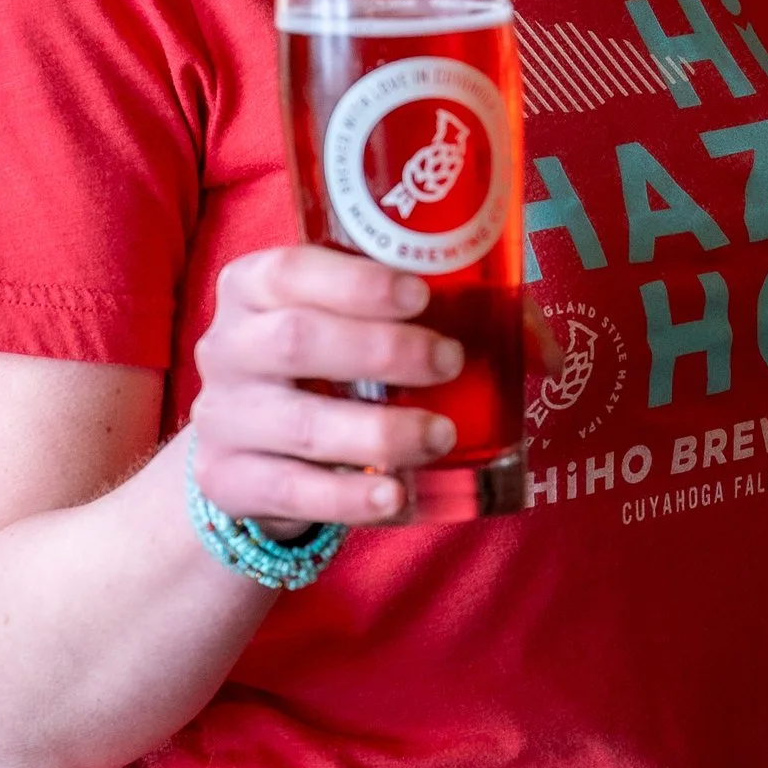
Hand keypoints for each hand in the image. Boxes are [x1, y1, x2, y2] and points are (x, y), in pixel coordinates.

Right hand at [190, 244, 464, 532]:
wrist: (250, 449)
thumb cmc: (326, 368)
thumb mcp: (360, 325)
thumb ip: (447, 320)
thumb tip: (545, 355)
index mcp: (252, 287)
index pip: (290, 270)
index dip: (356, 282)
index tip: (421, 295)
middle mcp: (227, 346)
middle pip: (297, 340)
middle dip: (383, 351)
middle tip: (449, 362)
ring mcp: (223, 416)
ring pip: (301, 423)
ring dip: (380, 431)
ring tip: (440, 435)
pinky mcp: (228, 479)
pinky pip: (291, 490)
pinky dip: (349, 497)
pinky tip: (395, 496)